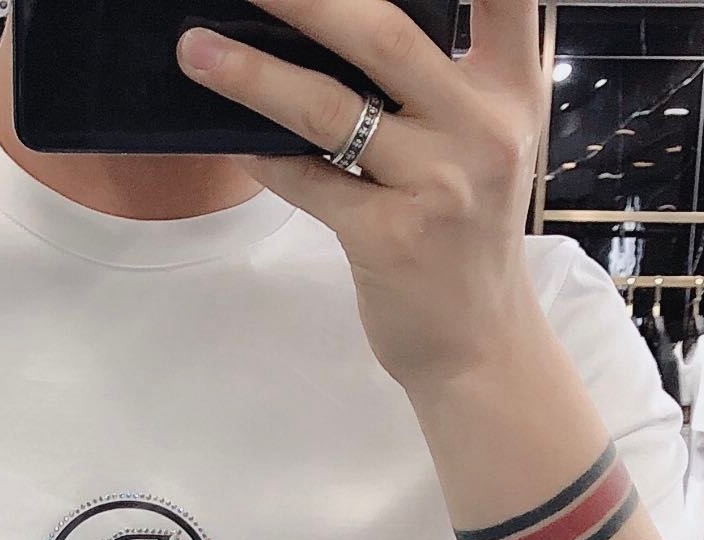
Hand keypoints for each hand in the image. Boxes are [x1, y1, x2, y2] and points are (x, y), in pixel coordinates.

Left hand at [175, 0, 549, 393]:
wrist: (478, 342)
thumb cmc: (466, 229)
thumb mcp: (482, 139)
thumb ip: (440, 77)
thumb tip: (336, 21)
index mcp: (510, 87)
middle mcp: (481, 128)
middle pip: (385, 34)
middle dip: (305, 0)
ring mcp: (436, 187)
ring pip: (329, 110)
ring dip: (252, 75)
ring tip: (193, 48)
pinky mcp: (388, 241)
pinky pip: (307, 183)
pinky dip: (262, 156)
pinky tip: (224, 137)